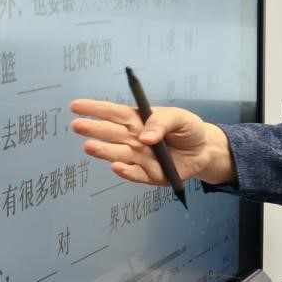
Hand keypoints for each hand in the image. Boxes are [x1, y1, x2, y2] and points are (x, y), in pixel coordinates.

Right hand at [69, 98, 234, 185]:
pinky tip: (117, 167)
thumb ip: (162, 122)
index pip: (114, 113)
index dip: (95, 109)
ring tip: (89, 146)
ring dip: (104, 151)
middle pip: (112, 133)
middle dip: (94, 129)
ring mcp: (140, 158)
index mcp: (138, 121)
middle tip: (77, 125)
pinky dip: (127, 172)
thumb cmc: (188, 130)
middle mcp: (134, 139)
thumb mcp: (179, 118)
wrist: (205, 151)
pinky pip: (136, 175)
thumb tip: (145, 137)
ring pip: (119, 154)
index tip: (76, 106)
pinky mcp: (150, 175)